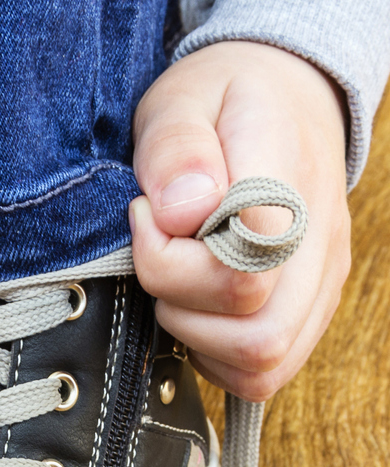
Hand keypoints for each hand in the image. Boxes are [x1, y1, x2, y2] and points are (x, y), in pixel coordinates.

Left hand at [130, 41, 350, 400]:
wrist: (286, 96)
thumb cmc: (223, 100)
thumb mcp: (180, 99)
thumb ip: (176, 149)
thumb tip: (182, 211)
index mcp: (287, 177)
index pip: (246, 260)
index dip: (170, 255)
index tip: (144, 215)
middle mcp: (317, 239)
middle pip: (256, 328)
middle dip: (180, 304)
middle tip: (155, 256)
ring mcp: (321, 279)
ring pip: (264, 361)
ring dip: (197, 335)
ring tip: (175, 279)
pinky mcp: (311, 307)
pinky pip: (266, 371)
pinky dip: (217, 355)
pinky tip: (196, 306)